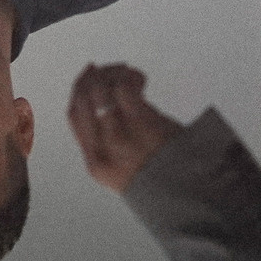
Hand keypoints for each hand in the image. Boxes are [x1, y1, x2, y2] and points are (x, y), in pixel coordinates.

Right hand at [67, 63, 182, 193]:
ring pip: (100, 90)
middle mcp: (102, 148)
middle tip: (103, 69)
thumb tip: (101, 99)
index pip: (74, 115)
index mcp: (95, 162)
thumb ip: (108, 142)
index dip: (78, 90)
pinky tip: (139, 80)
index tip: (87, 77)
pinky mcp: (141, 123)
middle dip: (91, 77)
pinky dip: (128, 77)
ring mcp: (120, 135)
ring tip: (125, 72)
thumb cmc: (158, 175)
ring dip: (111, 73)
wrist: (186, 190)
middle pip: (84, 98)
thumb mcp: (122, 167)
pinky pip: (123, 88)